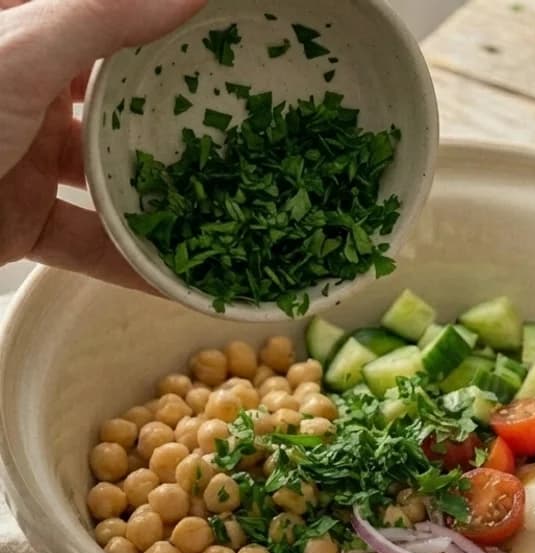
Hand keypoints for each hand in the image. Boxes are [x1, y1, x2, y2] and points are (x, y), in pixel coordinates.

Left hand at [0, 0, 204, 290]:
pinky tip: (181, 276)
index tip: (221, 44)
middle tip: (242, 130)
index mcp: (19, 33)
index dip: (160, 31)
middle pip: (116, 106)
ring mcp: (25, 160)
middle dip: (174, 122)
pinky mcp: (24, 221)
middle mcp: (26, 93)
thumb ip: (102, 19)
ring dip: (161, 200)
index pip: (104, 25)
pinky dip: (132, 264)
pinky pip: (90, 242)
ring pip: (108, 180)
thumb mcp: (16, 53)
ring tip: (227, 206)